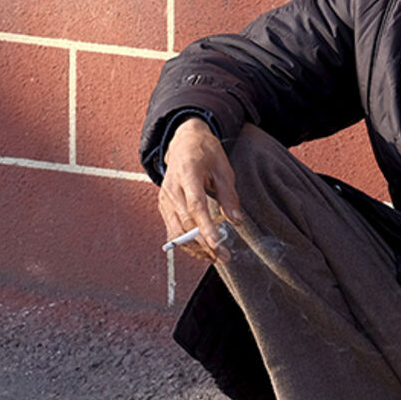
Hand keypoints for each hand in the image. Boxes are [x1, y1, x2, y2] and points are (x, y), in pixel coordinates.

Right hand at [157, 117, 243, 262]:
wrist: (184, 142)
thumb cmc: (205, 153)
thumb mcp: (223, 169)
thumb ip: (229, 195)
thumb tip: (236, 221)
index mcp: (187, 174)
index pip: (195, 206)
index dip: (206, 227)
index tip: (217, 244)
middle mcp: (172, 188)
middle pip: (185, 223)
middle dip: (204, 243)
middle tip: (224, 256)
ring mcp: (165, 198)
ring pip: (176, 231)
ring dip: (195, 248)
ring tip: (215, 257)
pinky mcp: (163, 206)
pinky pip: (173, 230)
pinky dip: (186, 243)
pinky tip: (202, 250)